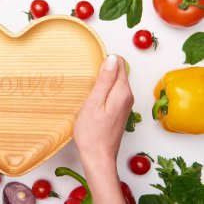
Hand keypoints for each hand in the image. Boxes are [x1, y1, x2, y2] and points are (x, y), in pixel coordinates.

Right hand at [74, 55, 132, 203]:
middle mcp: (128, 97)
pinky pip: (113, 93)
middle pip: (118, 72)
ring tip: (88, 92)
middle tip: (87, 82)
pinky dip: (103, 92)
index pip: (119, 63)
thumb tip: (112, 58)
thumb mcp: (94, 103)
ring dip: (102, 82)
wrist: (98, 157)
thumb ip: (104, 80)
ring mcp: (125, 105)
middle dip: (103, 71)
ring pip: (115, 83)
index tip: (91, 70)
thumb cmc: (92, 133)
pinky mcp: (120, 111)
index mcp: (122, 92)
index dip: (104, 62)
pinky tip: (92, 101)